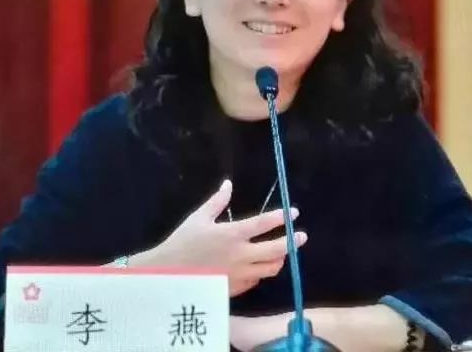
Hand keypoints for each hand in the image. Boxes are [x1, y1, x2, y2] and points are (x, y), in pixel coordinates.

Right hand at [131, 180, 306, 296]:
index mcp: (232, 234)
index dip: (282, 218)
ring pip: (270, 269)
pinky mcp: (235, 288)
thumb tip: (228, 184)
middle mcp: (240, 255)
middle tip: (302, 236)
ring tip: (283, 252)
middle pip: (276, 249)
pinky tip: (260, 267)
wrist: (169, 275)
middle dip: (293, 241)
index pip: (264, 224)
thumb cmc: (182, 243)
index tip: (294, 213)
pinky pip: (256, 280)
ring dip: (280, 259)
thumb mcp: (198, 218)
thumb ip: (217, 202)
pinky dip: (262, 272)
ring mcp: (239, 274)